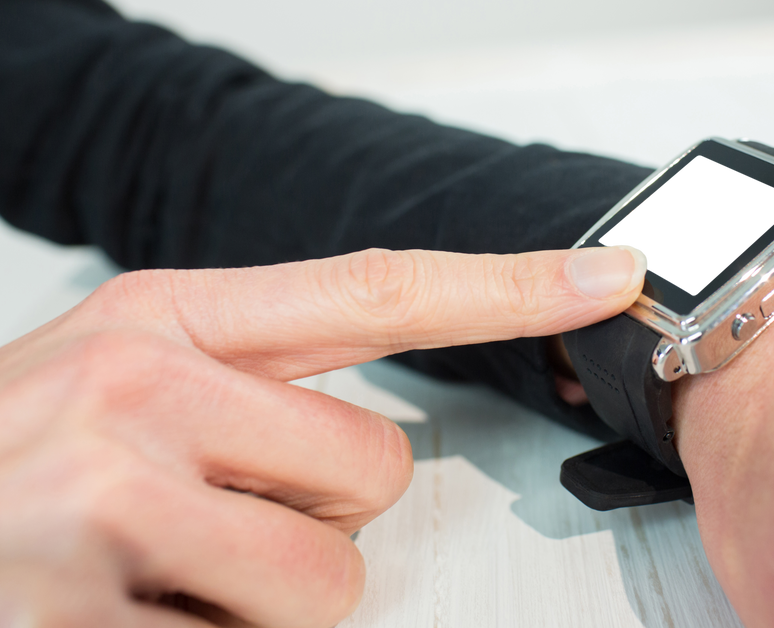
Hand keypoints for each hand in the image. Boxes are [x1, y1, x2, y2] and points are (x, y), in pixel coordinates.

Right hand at [0, 245, 647, 626]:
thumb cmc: (22, 456)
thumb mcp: (122, 371)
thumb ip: (254, 381)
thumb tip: (384, 442)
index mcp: (162, 315)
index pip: (379, 290)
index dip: (513, 283)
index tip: (615, 278)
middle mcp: (136, 388)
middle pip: (376, 470)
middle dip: (318, 514)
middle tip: (206, 511)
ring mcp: (105, 505)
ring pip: (327, 582)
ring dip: (266, 595)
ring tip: (166, 568)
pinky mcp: (83, 622)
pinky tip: (127, 611)